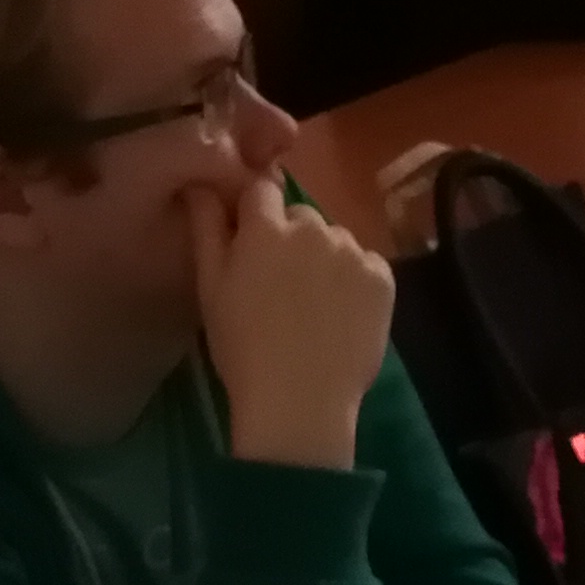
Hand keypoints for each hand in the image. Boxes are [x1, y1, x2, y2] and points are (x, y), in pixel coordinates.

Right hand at [190, 170, 392, 469]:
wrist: (300, 401)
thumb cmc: (242, 348)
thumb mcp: (210, 289)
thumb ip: (207, 228)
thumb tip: (201, 182)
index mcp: (265, 228)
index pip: (261, 189)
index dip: (255, 214)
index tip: (252, 246)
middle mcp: (313, 227)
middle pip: (301, 216)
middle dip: (291, 239)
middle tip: (282, 287)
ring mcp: (353, 251)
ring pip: (335, 239)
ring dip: (325, 259)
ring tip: (314, 306)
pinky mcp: (383, 276)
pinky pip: (366, 263)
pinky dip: (356, 281)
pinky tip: (342, 315)